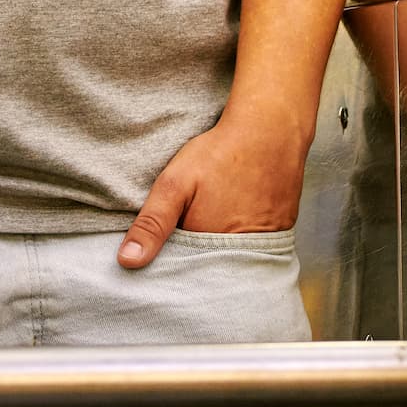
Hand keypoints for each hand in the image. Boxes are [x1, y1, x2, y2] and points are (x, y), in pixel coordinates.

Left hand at [116, 118, 307, 268]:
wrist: (271, 132)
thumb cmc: (220, 155)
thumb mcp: (175, 183)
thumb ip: (152, 223)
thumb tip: (126, 262)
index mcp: (207, 250)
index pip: (181, 274)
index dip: (167, 263)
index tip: (163, 247)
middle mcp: (238, 259)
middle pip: (206, 271)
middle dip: (192, 261)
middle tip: (191, 223)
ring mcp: (262, 249)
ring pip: (230, 263)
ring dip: (216, 253)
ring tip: (213, 217)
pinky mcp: (280, 237)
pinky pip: (253, 252)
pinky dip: (241, 243)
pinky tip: (235, 216)